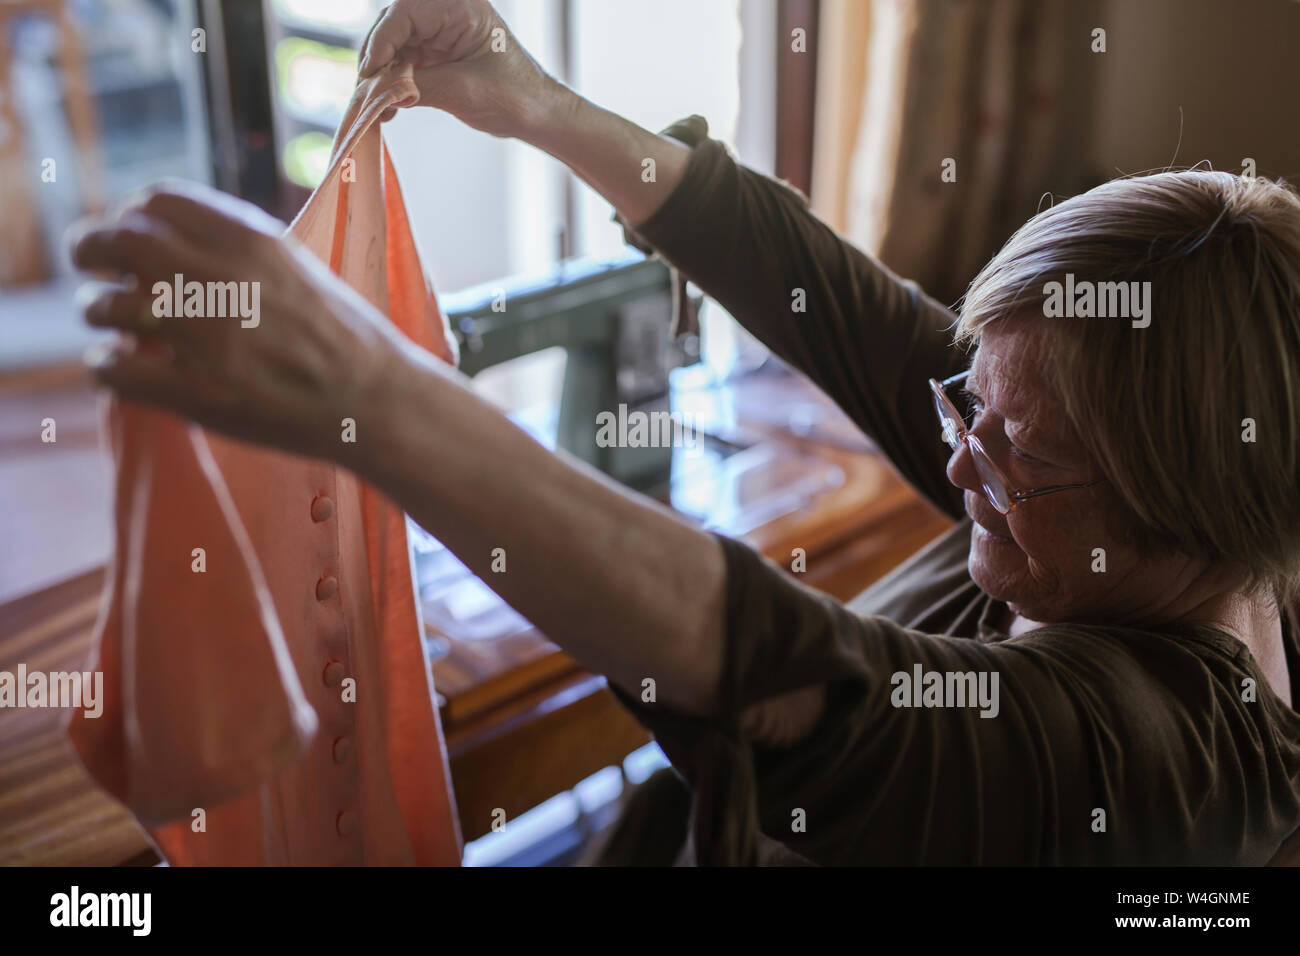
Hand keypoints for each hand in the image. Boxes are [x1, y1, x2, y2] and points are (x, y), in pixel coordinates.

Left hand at [70, 183, 406, 462]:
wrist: (375, 400)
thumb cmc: (343, 336)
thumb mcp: (296, 266)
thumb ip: (237, 248)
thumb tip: (169, 237)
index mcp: (252, 241)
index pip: (159, 201)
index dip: (132, 216)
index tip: (128, 234)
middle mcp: (222, 279)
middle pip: (118, 241)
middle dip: (90, 249)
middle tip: (90, 267)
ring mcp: (206, 337)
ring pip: (107, 305)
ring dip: (98, 311)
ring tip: (108, 324)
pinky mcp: (196, 392)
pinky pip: (113, 368)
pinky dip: (105, 366)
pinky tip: (118, 368)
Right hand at [359, 0, 563, 136]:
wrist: (538, 114)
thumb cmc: (515, 97)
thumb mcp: (462, 91)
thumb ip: (417, 86)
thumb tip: (378, 92)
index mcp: (461, 7)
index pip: (404, 13)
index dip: (381, 42)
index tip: (370, 75)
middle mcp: (447, 12)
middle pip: (394, 27)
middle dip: (377, 61)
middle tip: (366, 93)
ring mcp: (441, 32)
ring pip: (395, 47)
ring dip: (383, 77)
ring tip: (377, 107)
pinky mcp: (438, 54)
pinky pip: (405, 63)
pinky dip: (394, 85)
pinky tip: (389, 108)